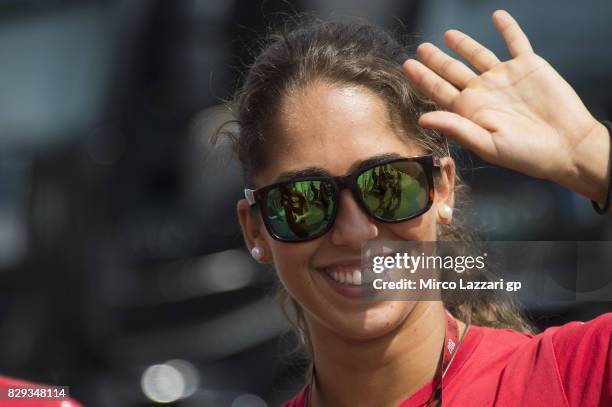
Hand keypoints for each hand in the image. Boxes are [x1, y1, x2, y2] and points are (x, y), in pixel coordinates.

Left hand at [403, 10, 609, 201]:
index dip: (422, 78)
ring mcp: (505, 77)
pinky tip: (497, 16)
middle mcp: (484, 91)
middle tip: (421, 48)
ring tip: (448, 34)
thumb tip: (422, 119)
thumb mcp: (486, 144)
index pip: (439, 90)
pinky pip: (516, 41)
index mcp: (470, 110)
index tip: (407, 65)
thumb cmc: (525, 154)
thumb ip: (455, 128)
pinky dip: (507, 28)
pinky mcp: (528, 66)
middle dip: (436, 60)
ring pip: (479, 54)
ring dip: (464, 44)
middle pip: (453, 70)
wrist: (566, 146)